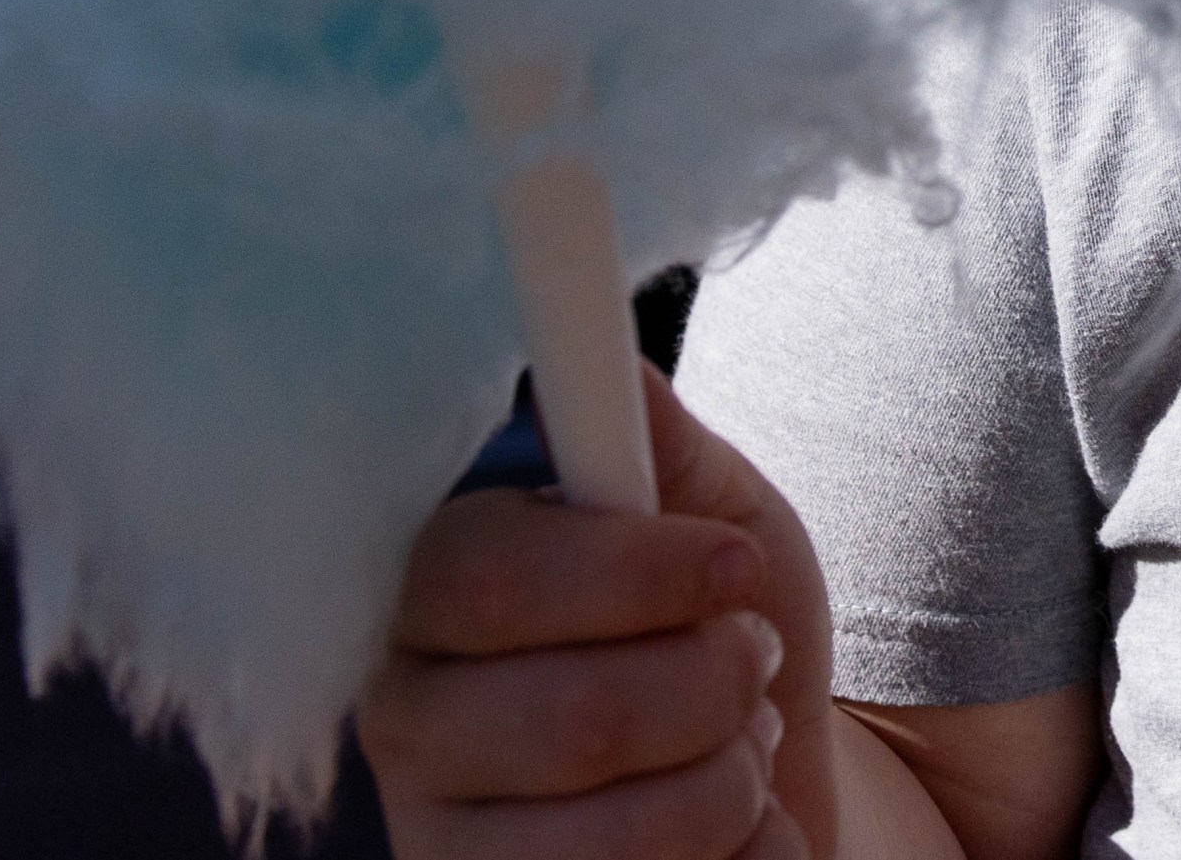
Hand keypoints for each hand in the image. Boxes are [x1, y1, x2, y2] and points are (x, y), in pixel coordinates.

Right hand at [362, 372, 840, 859]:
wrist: (772, 776)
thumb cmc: (719, 631)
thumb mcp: (715, 516)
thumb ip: (658, 447)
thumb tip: (610, 368)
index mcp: (438, 591)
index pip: (483, 575)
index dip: (629, 573)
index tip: (734, 570)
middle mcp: (409, 721)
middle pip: (567, 721)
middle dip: (709, 685)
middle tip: (748, 661)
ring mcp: (445, 843)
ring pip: (619, 835)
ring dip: (732, 779)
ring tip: (736, 749)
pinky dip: (747, 854)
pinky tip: (724, 833)